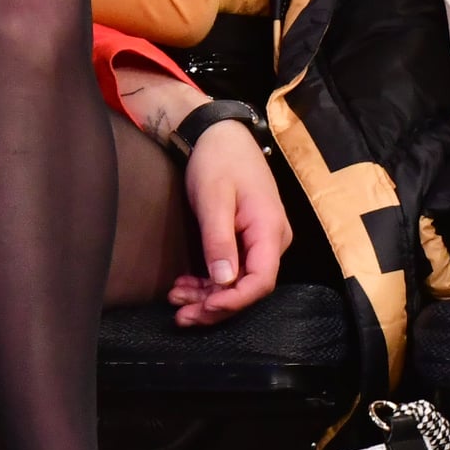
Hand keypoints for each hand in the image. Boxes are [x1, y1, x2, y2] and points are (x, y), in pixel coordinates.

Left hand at [169, 122, 291, 325]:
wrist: (218, 134)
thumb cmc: (217, 160)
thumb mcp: (213, 198)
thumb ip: (219, 240)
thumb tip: (224, 281)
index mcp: (270, 231)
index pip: (261, 281)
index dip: (233, 301)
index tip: (203, 309)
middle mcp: (272, 241)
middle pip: (249, 287)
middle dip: (215, 305)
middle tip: (180, 315)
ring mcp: (261, 240)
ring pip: (239, 281)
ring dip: (208, 296)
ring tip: (176, 301)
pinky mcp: (246, 239)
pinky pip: (233, 269)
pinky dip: (210, 282)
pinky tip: (186, 287)